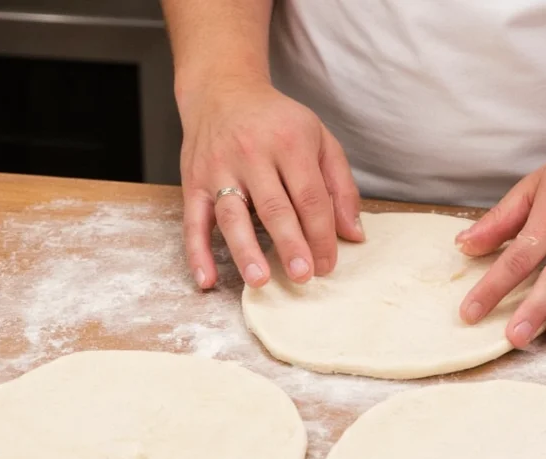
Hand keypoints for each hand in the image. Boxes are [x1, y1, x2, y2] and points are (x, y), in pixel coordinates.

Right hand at [177, 80, 364, 289]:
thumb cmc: (277, 122)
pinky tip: (207, 279)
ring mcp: (219, 168)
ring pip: (232, 215)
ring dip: (245, 250)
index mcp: (290, 143)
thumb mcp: (319, 139)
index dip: (321, 235)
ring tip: (260, 280)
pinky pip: (192, 221)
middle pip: (274, 208)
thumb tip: (353, 234)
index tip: (326, 265)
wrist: (223, 90)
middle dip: (290, 245)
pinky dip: (197, 252)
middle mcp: (253, 154)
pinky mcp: (193, 182)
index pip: (311, 197)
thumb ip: (341, 186)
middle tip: (303, 277)